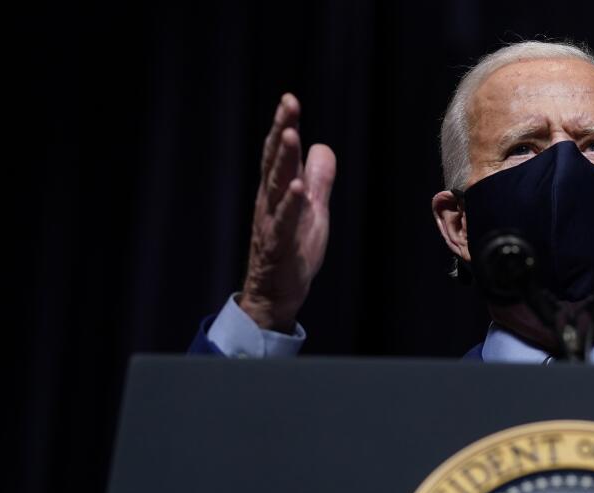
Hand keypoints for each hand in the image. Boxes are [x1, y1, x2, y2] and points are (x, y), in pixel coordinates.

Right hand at [240, 93, 336, 331]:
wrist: (276, 291)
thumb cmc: (292, 248)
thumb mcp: (312, 208)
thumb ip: (318, 178)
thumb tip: (322, 146)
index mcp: (278, 190)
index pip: (280, 152)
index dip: (285, 125)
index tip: (290, 99)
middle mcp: (270, 200)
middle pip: (275, 160)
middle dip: (281, 130)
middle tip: (288, 104)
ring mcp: (272, 221)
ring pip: (277, 185)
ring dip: (284, 160)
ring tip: (290, 135)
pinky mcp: (279, 244)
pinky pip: (285, 221)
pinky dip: (291, 204)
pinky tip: (298, 188)